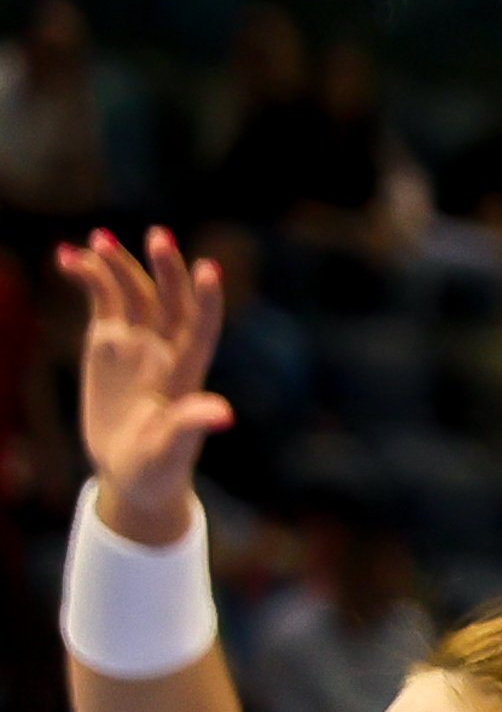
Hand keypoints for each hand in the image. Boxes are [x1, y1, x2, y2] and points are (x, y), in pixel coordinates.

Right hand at [59, 230, 232, 549]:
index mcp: (186, 373)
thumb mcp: (171, 451)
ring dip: (119, 265)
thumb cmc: (158, 470)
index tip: (209, 269)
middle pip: (169, 301)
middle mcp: (164, 351)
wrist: (132, 475)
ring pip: (132, 293)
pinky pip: (102, 301)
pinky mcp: (108, 344)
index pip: (202, 328)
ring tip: (98, 240)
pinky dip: (88, 278)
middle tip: (159, 236)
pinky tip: (68, 257)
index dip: (206, 300)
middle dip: (165, 269)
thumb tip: (223, 414)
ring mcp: (136, 344)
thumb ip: (191, 426)